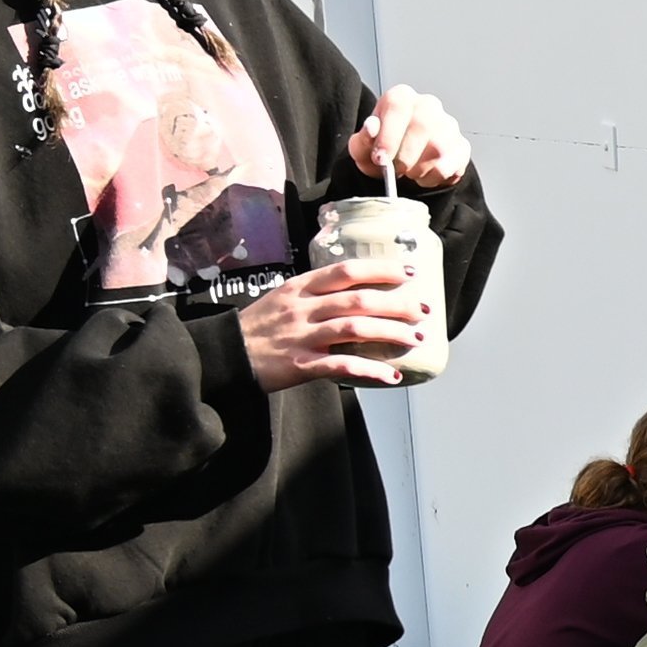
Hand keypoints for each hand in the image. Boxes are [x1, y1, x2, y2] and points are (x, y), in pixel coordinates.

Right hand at [236, 259, 427, 391]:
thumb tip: (356, 290)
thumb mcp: (282, 299)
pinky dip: (370, 371)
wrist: (223, 354)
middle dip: (397, 304)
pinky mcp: (300, 365)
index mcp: (299, 288)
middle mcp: (302, 309)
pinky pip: (342, 366)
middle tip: (422, 310)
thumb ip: (315, 294)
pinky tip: (391, 376)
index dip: (381, 269)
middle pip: (358, 301)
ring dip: (391, 333)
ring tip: (415, 338)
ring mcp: (301, 337)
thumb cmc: (257, 327)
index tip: (409, 272)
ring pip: (355, 329)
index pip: (346, 271)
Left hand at [350, 89, 475, 190]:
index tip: (380, 159)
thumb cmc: (384, 151)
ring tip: (410, 172)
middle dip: (405, 156)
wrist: (404, 163)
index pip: (398, 107)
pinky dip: (433, 178)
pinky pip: (451, 165)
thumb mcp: (363, 148)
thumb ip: (362, 139)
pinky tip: (424, 175)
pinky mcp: (462, 146)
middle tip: (396, 170)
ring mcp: (449, 125)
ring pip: (438, 148)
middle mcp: (428, 105)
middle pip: (422, 126)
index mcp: (402, 97)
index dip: (388, 135)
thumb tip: (372, 127)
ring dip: (419, 169)